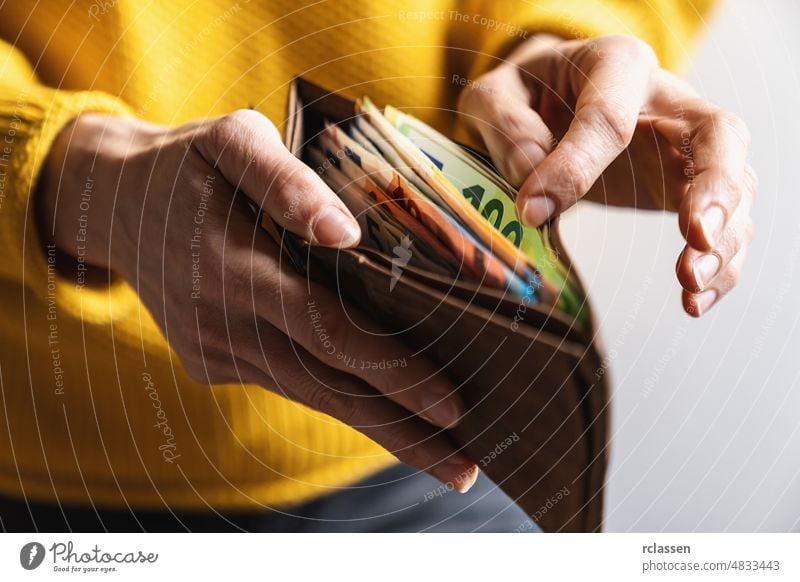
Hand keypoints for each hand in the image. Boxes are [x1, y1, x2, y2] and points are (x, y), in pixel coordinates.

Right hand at [37, 109, 476, 490]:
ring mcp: (214, 351)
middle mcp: (222, 322)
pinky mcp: (212, 361)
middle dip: (403, 433)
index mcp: (232, 266)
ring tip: (445, 458)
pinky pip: (289, 380)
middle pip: (328, 388)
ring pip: (312, 394)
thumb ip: (285, 181)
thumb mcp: (232, 141)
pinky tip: (389, 411)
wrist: (114, 203)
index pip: (327, 330)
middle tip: (467, 472)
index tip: (452, 408)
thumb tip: (346, 231)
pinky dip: (342, 396)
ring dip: (382, 428)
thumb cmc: (189, 164)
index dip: (391, 371)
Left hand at [458, 34, 755, 316]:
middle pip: (717, 134)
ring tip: (691, 285)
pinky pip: (722, 221)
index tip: (533, 211)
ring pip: (735, 183)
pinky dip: (718, 262)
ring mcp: (685, 144)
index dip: (574, 167)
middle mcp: (667, 100)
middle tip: (697, 237)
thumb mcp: (496, 96)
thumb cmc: (527, 95)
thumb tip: (531, 171)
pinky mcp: (686, 185)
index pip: (609, 117)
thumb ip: (506, 125)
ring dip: (723, 238)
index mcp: (615, 66)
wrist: (551, 97)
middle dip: (714, 187)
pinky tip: (695, 300)